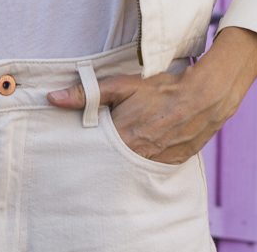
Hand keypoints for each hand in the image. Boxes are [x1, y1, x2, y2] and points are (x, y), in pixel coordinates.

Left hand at [47, 27, 256, 163]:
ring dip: (120, 161)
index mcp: (120, 139)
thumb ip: (87, 94)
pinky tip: (140, 151)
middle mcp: (136, 157)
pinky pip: (147, 169)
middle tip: (95, 149)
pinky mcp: (169, 166)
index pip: (90, 152)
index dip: (82, 148)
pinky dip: (140, 162)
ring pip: (127, 168)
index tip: (75, 144)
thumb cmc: (161, 89)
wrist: (204, 98)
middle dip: (99, 158)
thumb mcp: (121, 86)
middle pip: (107, 164)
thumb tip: (52, 98)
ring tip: (120, 148)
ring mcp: (154, 164)